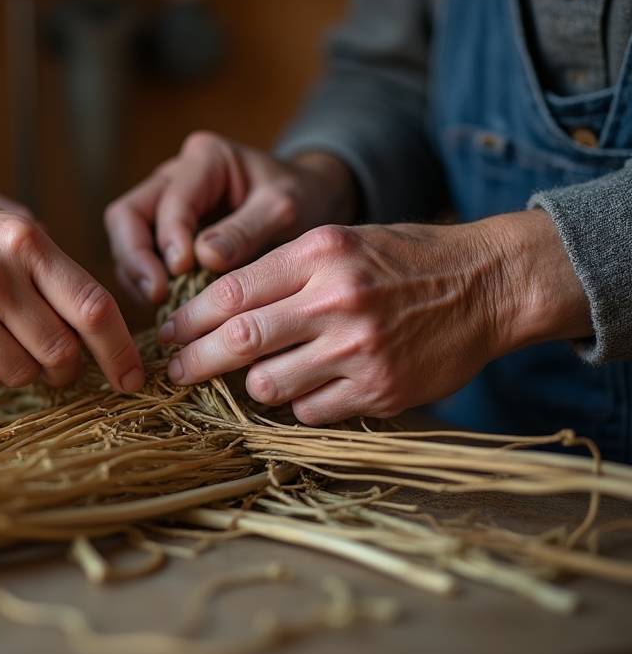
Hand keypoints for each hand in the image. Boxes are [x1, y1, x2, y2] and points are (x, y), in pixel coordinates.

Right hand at [0, 160, 144, 399]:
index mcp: (23, 239)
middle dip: (63, 369)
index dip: (120, 350)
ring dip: (13, 370)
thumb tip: (93, 318)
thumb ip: (43, 263)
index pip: (93, 306)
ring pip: (20, 376)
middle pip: (61, 353)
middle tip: (48, 363)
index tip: (132, 378)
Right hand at [104, 131, 359, 305]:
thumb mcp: (285, 209)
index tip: (182, 272)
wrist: (313, 201)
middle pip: (127, 216)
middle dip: (136, 258)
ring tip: (163, 308)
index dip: (169, 238)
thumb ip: (247, 230)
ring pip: (127, 240)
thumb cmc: (302, 197)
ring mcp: (165, 205)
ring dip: (138, 276)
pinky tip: (170, 308)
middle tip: (156, 296)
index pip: (168, 200)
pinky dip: (149, 284)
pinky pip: (142, 260)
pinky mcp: (166, 235)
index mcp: (205, 158)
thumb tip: (203, 257)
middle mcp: (174, 177)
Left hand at [159, 211, 591, 423]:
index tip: (167, 333)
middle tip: (175, 372)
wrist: (487, 284)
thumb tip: (215, 307)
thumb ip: (282, 272)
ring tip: (254, 377)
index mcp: (318, 254)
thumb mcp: (340, 242)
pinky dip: (299, 404)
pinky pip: (311, 411)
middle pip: (238, 340)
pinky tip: (309, 388)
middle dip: (194, 361)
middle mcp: (334, 300)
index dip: (188, 318)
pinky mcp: (380, 390)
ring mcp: (358, 349)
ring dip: (251, 385)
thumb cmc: (404, 260)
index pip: (230, 291)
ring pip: (268, 385)